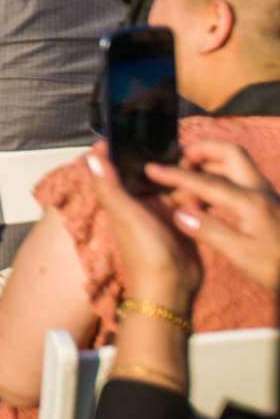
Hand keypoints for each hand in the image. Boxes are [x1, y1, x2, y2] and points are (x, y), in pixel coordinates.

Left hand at [83, 141, 201, 310]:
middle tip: (166, 132)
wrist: (173, 289)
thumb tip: (91, 156)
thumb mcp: (126, 216)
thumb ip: (110, 188)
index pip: (114, 167)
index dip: (118, 148)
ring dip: (174, 167)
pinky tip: (199, 171)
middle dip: (151, 154)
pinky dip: (190, 184)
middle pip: (142, 170)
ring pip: (165, 181)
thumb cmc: (145, 254)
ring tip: (186, 148)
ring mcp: (161, 210)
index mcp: (120, 200)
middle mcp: (138, 203)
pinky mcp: (181, 218)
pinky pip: (185, 195)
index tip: (129, 126)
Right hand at [147, 137, 279, 291]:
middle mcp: (259, 190)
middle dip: (201, 151)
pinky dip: (219, 177)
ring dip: (210, 163)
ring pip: (236, 163)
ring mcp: (266, 195)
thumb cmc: (276, 267)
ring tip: (188, 179)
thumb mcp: (242, 254)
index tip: (150, 169)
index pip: (205, 181)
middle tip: (178, 162)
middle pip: (229, 153)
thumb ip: (210, 230)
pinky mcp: (267, 203)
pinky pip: (239, 178)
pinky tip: (209, 197)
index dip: (175, 175)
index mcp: (249, 201)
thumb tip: (179, 212)